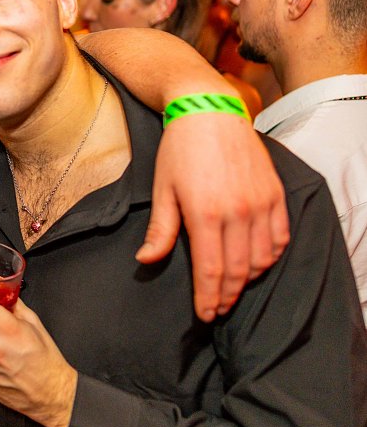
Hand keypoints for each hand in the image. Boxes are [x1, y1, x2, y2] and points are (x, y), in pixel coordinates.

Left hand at [137, 113, 288, 321]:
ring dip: (247, 280)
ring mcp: (261, 203)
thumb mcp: (162, 189)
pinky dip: (270, 257)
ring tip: (231, 290)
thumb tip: (146, 260)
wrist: (210, 112)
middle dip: (226, 296)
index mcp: (206, 214)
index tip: (204, 315)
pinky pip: (280, 238)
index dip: (207, 298)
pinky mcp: (275, 194)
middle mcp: (239, 212)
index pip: (210, 270)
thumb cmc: (180, 150)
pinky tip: (257, 265)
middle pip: (237, 271)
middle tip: (217, 310)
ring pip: (262, 259)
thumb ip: (160, 229)